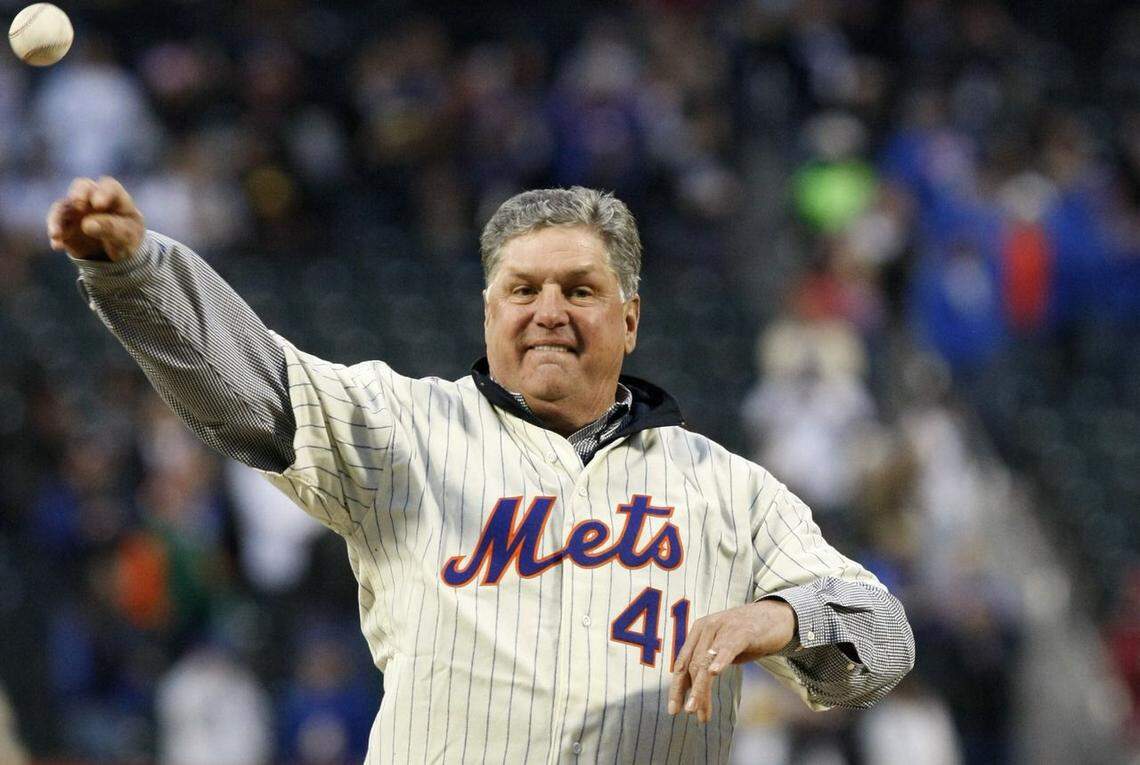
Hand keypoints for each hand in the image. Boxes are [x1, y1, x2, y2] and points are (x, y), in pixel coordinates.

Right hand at [46, 176, 144, 261]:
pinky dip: (56, 235)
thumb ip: (110, 227)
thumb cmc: (127, 236)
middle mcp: (92, 197)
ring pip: (62, 206)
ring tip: (56, 234)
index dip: (103, 193)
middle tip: (78, 204)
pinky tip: (58, 246)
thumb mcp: (125, 235)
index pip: (108, 186)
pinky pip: (56, 226)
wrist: (118, 252)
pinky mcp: (65, 224)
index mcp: (114, 196)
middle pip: (81, 186)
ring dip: (57, 218)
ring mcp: (76, 209)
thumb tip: (86, 224)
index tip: (99, 205)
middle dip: (78, 193)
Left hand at [668, 599, 795, 722]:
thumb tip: (693, 690)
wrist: (776, 616)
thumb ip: (708, 663)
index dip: (677, 687)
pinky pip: (727, 648)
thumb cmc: (748, 636)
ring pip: (705, 662)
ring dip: (700, 689)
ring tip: (696, 708)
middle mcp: (707, 627)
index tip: (674, 710)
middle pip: (692, 665)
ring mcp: (723, 628)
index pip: (682, 663)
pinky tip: (713, 672)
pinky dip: (719, 660)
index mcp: (699, 631)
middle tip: (690, 714)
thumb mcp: (724, 649)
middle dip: (690, 693)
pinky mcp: (742, 632)